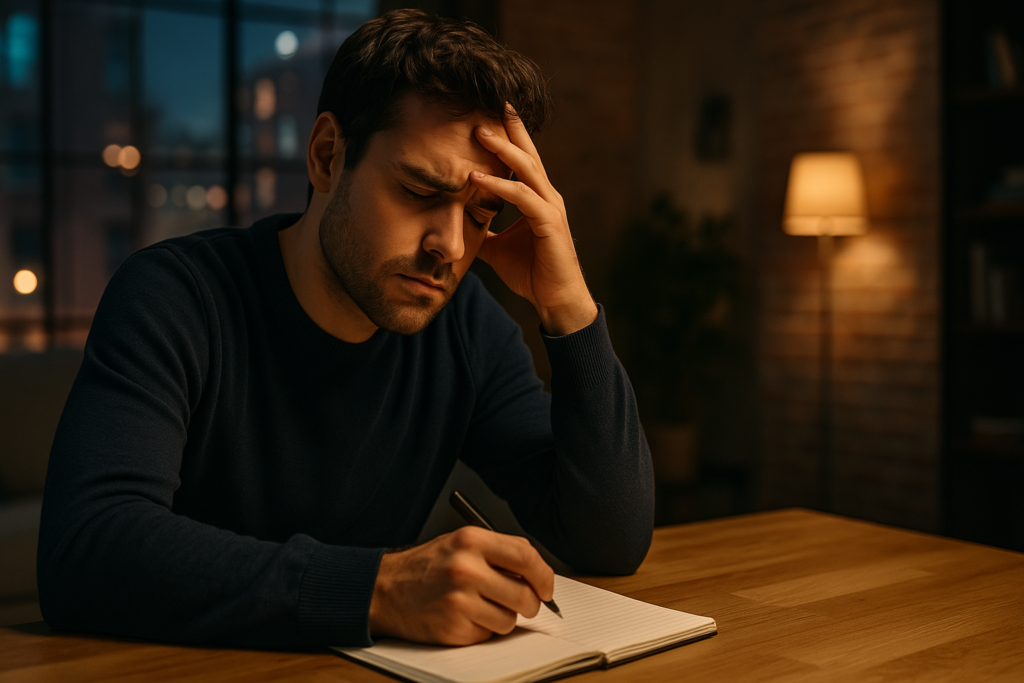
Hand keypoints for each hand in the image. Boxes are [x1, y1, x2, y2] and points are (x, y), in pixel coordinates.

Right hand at [368, 526, 554, 644]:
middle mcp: (466, 568)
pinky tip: (464, 617)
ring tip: (480, 606)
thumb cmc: (426, 566)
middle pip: (525, 594)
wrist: (385, 589)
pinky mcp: (453, 627)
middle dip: (530, 604)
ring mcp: (459, 600)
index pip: (527, 557)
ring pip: (509, 620)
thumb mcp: (461, 543)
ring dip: (502, 618)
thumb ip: (499, 553)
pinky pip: (488, 634)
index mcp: (471, 541)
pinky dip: (482, 630)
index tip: (546, 587)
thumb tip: (537, 575)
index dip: (544, 576)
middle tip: (521, 603)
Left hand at [470, 107, 598, 335]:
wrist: (555, 300)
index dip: (509, 136)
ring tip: (478, 131)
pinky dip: (499, 185)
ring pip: (527, 169)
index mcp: (537, 198)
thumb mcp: (498, 248)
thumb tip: (458, 226)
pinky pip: (522, 196)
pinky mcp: (550, 223)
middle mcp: (547, 196)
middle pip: (528, 153)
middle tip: (489, 102)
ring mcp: (550, 208)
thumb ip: (482, 232)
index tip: (489, 113)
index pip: (523, 160)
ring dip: (502, 149)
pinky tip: (477, 177)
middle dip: (509, 128)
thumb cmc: (532, 274)